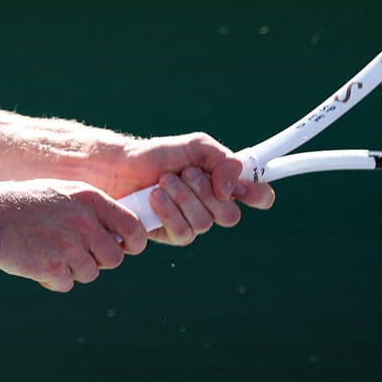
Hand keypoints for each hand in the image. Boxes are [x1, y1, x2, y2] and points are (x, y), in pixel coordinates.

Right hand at [0, 180, 148, 292]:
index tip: (124, 248)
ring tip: (49, 252)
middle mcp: (84, 222)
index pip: (133, 228)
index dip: (133, 243)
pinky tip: (37, 263)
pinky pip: (67, 284)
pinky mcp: (52, 267)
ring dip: (72, 270)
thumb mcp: (62, 193)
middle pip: (114, 258)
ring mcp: (69, 246)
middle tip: (74, 253)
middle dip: (98, 260)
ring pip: (90, 273)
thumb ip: (91, 210)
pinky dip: (53, 280)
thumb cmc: (23, 204)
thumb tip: (118, 233)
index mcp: (90, 199)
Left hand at [115, 133, 275, 244]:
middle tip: (186, 173)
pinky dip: (169, 213)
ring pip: (205, 224)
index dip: (260, 195)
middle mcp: (213, 206)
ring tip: (163, 181)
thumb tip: (232, 187)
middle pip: (231, 216)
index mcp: (225, 183)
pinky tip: (155, 198)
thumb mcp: (195, 146)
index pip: (257, 195)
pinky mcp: (172, 235)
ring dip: (183, 198)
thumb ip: (222, 159)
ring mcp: (193, 222)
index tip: (250, 190)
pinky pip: (184, 234)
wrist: (121, 168)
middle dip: (207, 193)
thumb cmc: (158, 155)